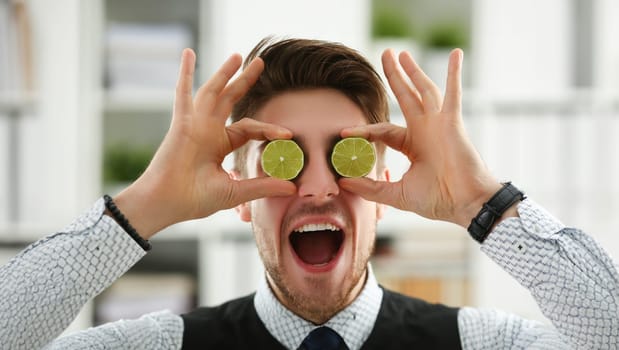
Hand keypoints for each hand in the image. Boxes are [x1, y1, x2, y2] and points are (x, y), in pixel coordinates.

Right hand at [114, 49, 295, 237]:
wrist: (168, 203)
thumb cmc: (195, 199)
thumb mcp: (237, 191)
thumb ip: (263, 186)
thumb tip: (292, 188)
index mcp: (219, 145)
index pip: (248, 128)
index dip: (268, 128)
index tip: (287, 134)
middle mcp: (208, 131)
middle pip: (230, 99)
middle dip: (245, 81)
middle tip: (260, 62)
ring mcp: (195, 124)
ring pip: (212, 91)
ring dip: (224, 72)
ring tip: (238, 56)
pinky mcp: (182, 122)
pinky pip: (183, 92)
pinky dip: (185, 72)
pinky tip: (189, 53)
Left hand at [339, 49, 500, 227]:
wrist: (465, 204)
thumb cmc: (438, 200)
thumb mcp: (397, 194)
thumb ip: (371, 188)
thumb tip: (343, 183)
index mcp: (413, 145)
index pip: (384, 130)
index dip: (365, 130)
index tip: (345, 133)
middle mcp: (425, 130)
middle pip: (405, 96)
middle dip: (395, 76)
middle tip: (385, 54)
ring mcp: (439, 123)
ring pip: (423, 89)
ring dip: (413, 70)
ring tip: (401, 52)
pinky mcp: (452, 121)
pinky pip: (453, 93)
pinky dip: (455, 73)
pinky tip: (455, 54)